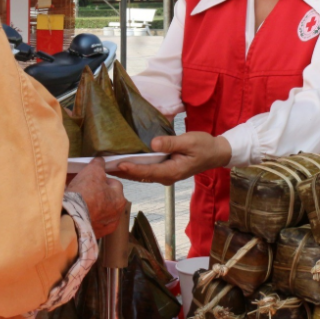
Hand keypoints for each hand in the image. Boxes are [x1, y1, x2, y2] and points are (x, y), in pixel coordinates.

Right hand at [67, 157, 125, 237]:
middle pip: (107, 198)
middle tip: (84, 190)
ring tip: (79, 201)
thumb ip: (99, 164)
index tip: (91, 179)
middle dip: (98, 193)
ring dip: (93, 206)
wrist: (71, 217)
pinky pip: (92, 222)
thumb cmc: (85, 193)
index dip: (101, 179)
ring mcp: (106, 227)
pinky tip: (78, 213)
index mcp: (120, 199)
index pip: (114, 184)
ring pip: (100, 211)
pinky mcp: (94, 235)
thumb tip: (101, 160)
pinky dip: (87, 217)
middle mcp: (116, 215)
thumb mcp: (93, 171)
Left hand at [113, 132, 231, 185]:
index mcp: (172, 171)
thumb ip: (171, 143)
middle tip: (103, 166)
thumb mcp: (189, 141)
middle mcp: (166, 176)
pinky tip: (122, 163)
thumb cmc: (204, 146)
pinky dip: (133, 168)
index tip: (117, 164)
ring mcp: (165, 175)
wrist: (215, 153)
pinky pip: (146, 171)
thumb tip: (153, 143)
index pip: (147, 171)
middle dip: (122, 172)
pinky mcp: (164, 170)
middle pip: (140, 176)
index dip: (132, 168)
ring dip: (125, 171)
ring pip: (141, 175)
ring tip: (107, 165)